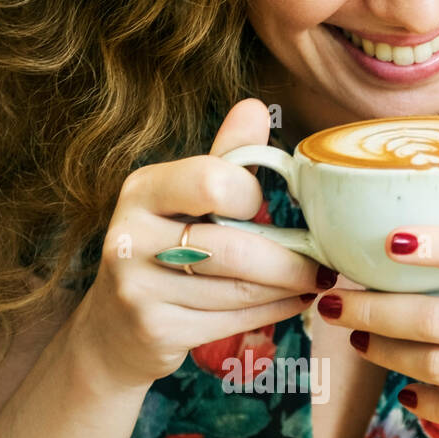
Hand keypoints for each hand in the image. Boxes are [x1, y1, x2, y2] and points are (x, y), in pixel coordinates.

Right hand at [69, 98, 334, 387]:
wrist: (115, 326)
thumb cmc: (163, 250)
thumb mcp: (183, 199)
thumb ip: (222, 158)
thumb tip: (254, 108)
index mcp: (142, 190)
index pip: (211, 183)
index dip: (251, 196)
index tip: (268, 207)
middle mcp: (130, 236)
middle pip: (233, 249)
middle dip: (290, 260)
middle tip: (323, 263)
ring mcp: (138, 288)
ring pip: (238, 290)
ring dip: (289, 288)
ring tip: (315, 281)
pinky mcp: (155, 329)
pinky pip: (231, 320)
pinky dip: (274, 312)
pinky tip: (293, 303)